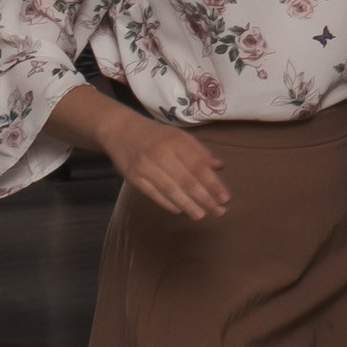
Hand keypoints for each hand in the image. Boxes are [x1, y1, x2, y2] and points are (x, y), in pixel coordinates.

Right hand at [111, 120, 231, 219]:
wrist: (121, 130)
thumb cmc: (156, 135)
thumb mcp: (180, 136)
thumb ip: (200, 152)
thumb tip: (219, 166)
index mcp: (177, 142)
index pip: (199, 166)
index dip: (213, 184)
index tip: (225, 198)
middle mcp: (161, 154)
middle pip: (186, 181)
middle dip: (205, 198)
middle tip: (219, 211)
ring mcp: (145, 166)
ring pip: (170, 190)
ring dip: (188, 205)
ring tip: (201, 215)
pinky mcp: (133, 177)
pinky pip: (153, 194)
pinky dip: (167, 203)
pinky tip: (180, 210)